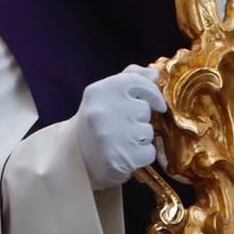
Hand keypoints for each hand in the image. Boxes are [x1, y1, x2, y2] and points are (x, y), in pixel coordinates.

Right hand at [76, 66, 164, 190]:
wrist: (76, 158)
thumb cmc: (97, 121)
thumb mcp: (106, 94)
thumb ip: (130, 78)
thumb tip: (154, 74)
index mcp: (99, 91)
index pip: (137, 81)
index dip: (152, 93)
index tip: (157, 103)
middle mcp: (102, 111)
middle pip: (145, 110)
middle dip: (140, 119)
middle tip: (123, 126)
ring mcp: (111, 136)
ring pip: (149, 132)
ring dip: (141, 138)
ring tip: (123, 140)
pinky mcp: (121, 158)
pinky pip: (149, 152)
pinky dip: (142, 155)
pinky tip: (126, 154)